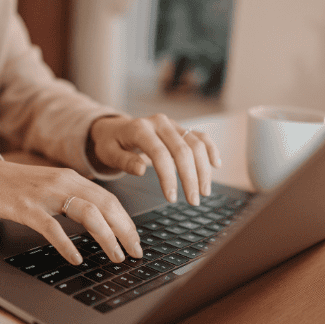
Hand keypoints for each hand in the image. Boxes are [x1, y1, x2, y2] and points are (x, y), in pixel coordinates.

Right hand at [0, 158, 143, 264]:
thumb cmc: (21, 187)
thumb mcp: (54, 187)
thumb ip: (76, 200)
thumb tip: (103, 223)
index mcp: (73, 179)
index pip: (109, 199)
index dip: (126, 221)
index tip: (136, 241)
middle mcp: (64, 183)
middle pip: (105, 205)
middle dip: (125, 231)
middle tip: (135, 253)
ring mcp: (46, 195)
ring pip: (87, 214)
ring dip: (106, 237)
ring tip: (115, 256)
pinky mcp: (26, 207)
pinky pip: (52, 227)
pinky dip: (66, 244)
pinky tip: (76, 258)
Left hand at [88, 114, 221, 204]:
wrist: (114, 129)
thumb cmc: (111, 144)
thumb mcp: (109, 153)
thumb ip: (124, 161)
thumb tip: (140, 170)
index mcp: (140, 128)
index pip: (159, 153)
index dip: (168, 177)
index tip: (171, 198)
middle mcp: (159, 123)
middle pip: (182, 150)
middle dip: (190, 178)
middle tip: (193, 201)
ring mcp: (172, 124)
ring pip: (195, 144)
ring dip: (203, 169)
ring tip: (204, 192)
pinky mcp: (180, 128)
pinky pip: (200, 136)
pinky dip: (210, 149)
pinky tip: (215, 165)